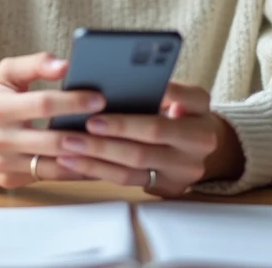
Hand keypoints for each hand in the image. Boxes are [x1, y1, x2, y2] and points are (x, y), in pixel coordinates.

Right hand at [0, 52, 105, 188]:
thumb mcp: (6, 75)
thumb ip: (35, 64)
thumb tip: (65, 64)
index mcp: (0, 107)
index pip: (43, 104)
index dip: (74, 101)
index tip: (100, 98)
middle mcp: (1, 138)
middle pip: (52, 138)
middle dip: (86, 133)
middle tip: (113, 125)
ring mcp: (6, 163)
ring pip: (54, 164)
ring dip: (85, 157)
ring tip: (111, 146)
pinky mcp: (12, 180)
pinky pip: (51, 177)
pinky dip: (76, 171)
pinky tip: (97, 162)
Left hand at [54, 81, 243, 197]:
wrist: (194, 148)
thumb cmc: (173, 111)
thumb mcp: (173, 95)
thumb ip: (151, 88)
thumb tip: (111, 83)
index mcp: (201, 106)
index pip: (180, 94)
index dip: (153, 93)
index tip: (124, 90)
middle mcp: (201, 138)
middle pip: (155, 131)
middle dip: (117, 127)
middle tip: (87, 122)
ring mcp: (187, 167)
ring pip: (138, 160)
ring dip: (99, 152)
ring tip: (69, 143)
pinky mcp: (169, 187)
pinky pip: (129, 179)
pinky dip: (99, 170)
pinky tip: (75, 160)